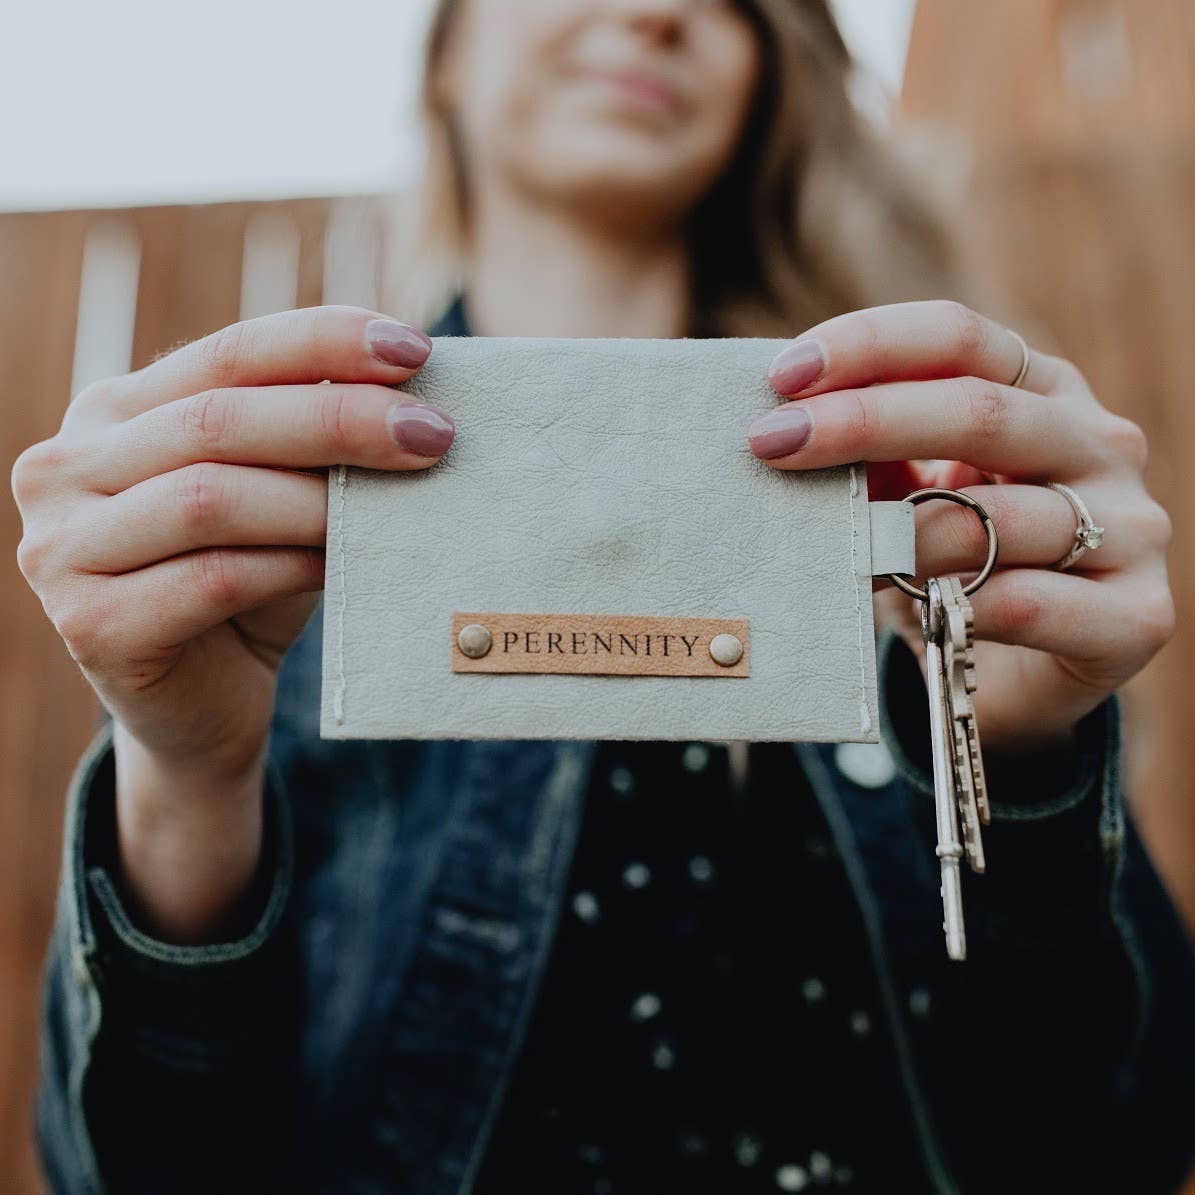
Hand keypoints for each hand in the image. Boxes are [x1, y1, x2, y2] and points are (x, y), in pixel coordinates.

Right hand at [11, 306, 452, 937]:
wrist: (204, 708)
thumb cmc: (250, 586)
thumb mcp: (279, 497)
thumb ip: (310, 443)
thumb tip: (410, 393)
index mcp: (112, 413)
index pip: (227, 353)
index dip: (323, 341)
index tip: (415, 348)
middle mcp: (64, 468)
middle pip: (218, 421)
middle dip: (340, 420)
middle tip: (433, 433)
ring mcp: (61, 549)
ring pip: (210, 500)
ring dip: (319, 499)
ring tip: (399, 504)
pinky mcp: (91, 625)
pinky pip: (212, 580)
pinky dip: (290, 567)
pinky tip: (343, 566)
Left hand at [747, 300, 1174, 752]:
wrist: (1013, 681)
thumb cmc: (951, 569)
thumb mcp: (908, 497)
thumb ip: (871, 460)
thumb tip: (784, 428)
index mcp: (1044, 392)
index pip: (961, 338)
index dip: (869, 345)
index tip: (782, 377)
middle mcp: (1099, 444)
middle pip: (981, 410)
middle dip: (863, 422)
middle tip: (772, 443)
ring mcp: (1131, 527)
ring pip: (1002, 515)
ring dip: (898, 533)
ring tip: (832, 552)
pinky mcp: (1136, 615)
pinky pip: (1032, 602)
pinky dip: (958, 605)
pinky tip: (912, 609)